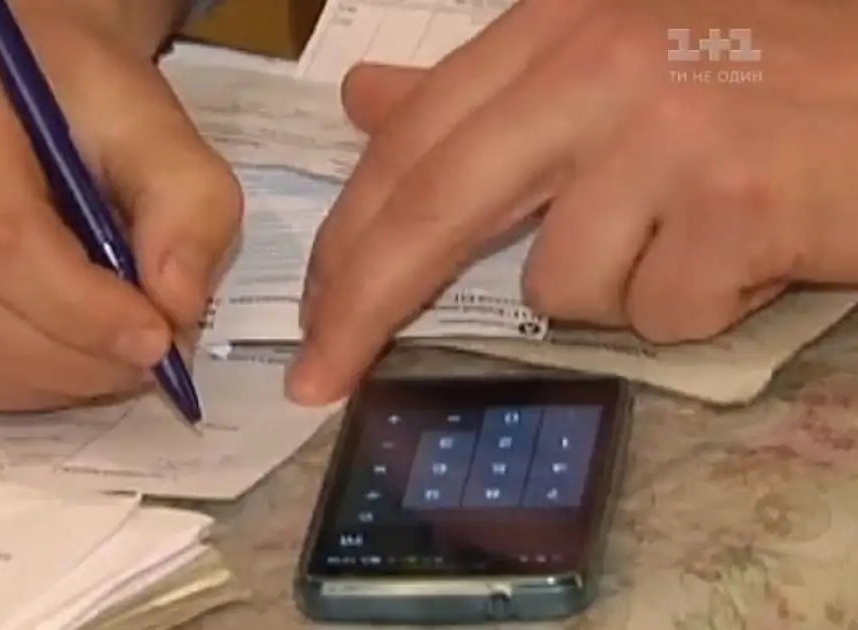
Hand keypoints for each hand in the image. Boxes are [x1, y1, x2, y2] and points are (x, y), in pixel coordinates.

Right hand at [0, 2, 239, 410]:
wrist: (2, 72)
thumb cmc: (80, 96)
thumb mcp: (160, 126)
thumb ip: (190, 206)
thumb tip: (176, 305)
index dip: (81, 310)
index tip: (155, 340)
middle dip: (66, 360)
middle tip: (142, 364)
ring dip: (39, 383)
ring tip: (107, 365)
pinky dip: (3, 385)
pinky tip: (56, 364)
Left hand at [290, 0, 857, 404]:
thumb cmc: (760, 74)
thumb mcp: (609, 57)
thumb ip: (483, 94)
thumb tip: (366, 103)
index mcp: (555, 27)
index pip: (411, 142)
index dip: (347, 236)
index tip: (310, 313)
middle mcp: (598, 67)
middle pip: (434, 207)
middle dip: (365, 306)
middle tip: (319, 377)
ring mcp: (667, 132)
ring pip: (560, 284)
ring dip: (614, 290)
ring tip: (688, 234)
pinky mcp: (734, 203)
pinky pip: (658, 314)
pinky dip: (694, 306)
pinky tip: (745, 248)